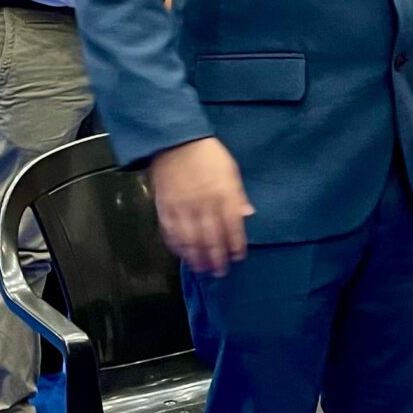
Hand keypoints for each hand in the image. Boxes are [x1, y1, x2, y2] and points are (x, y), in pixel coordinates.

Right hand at [149, 137, 252, 276]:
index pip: (232, 226)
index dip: (236, 245)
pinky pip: (171, 232)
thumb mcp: (231, 171)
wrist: (176, 141)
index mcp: (223, 194)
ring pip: (191, 240)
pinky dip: (177, 247)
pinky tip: (183, 254)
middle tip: (221, 272)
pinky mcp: (165, 207)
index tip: (238, 257)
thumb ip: (238, 195)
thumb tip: (247, 215)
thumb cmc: (207, 155)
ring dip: (197, 258)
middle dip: (217, 258)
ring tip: (202, 269)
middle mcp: (204, 204)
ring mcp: (183, 207)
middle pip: (212, 238)